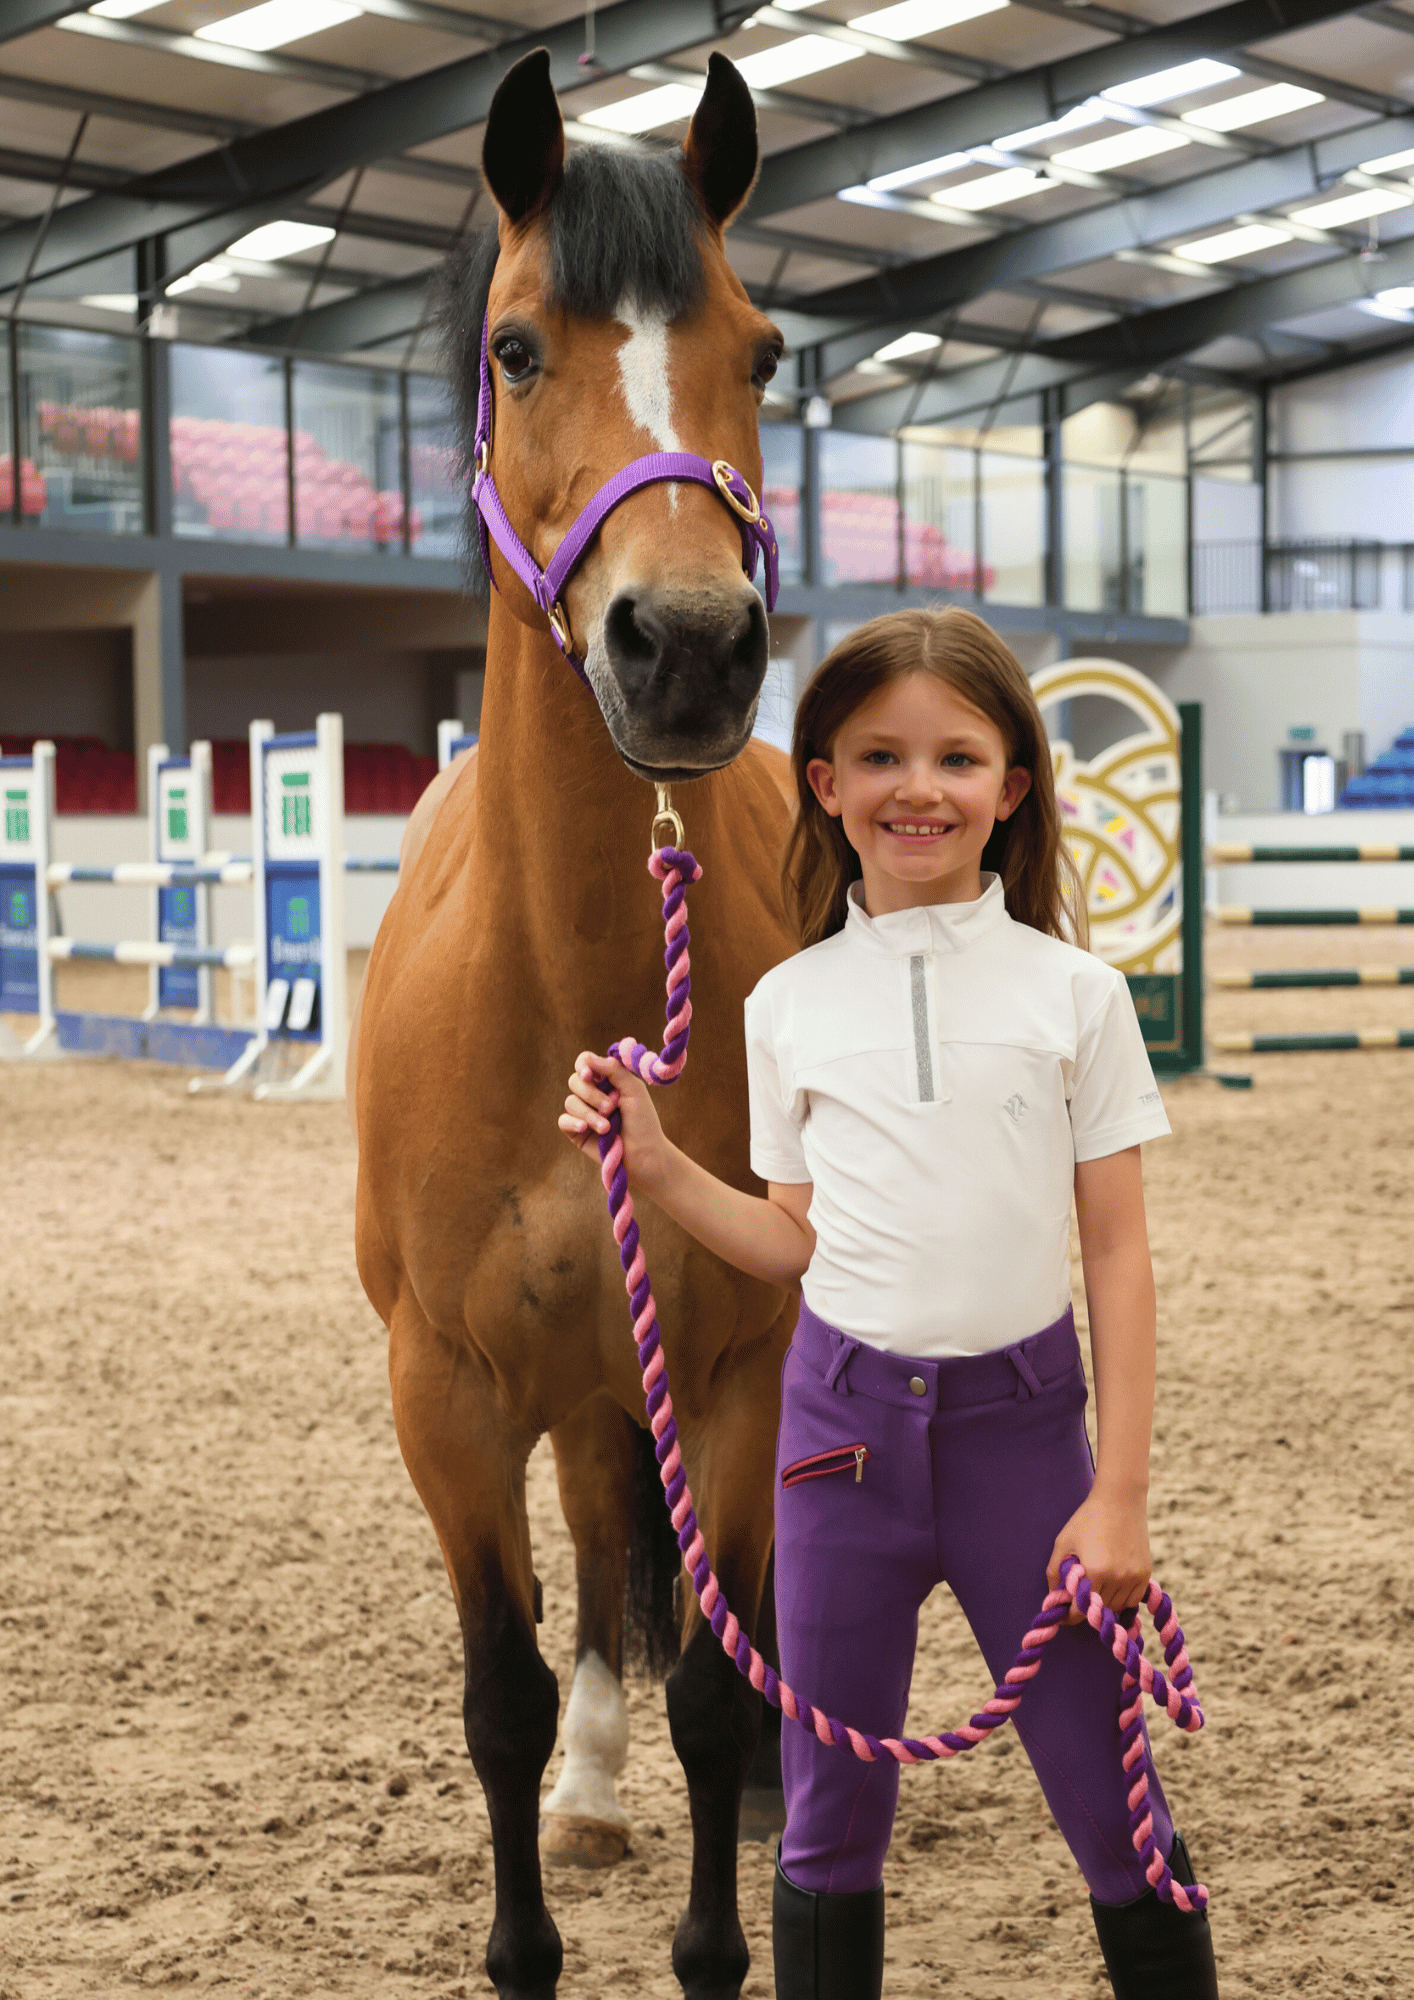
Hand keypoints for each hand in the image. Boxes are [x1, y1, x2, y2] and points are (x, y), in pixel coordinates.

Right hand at [558, 1051, 670, 1195]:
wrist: (644, 1154)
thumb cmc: (643, 1122)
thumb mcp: (634, 1090)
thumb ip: (613, 1070)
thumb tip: (587, 1058)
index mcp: (606, 1080)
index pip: (585, 1063)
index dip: (583, 1065)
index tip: (589, 1075)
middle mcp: (592, 1094)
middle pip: (575, 1081)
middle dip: (591, 1094)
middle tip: (611, 1107)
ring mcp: (583, 1113)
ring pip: (570, 1101)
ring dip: (589, 1113)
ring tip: (606, 1128)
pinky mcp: (576, 1132)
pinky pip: (563, 1120)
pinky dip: (573, 1122)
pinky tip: (584, 1128)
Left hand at [1046, 1482, 1150, 1625]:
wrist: (1120, 1499)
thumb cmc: (1087, 1519)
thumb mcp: (1063, 1542)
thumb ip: (1054, 1572)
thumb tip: (1053, 1597)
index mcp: (1095, 1572)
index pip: (1081, 1611)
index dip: (1070, 1616)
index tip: (1063, 1615)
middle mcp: (1118, 1578)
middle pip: (1099, 1610)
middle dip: (1086, 1607)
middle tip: (1077, 1596)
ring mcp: (1134, 1576)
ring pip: (1117, 1607)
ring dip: (1104, 1604)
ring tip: (1095, 1587)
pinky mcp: (1145, 1573)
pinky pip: (1133, 1599)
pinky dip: (1121, 1598)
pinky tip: (1112, 1585)